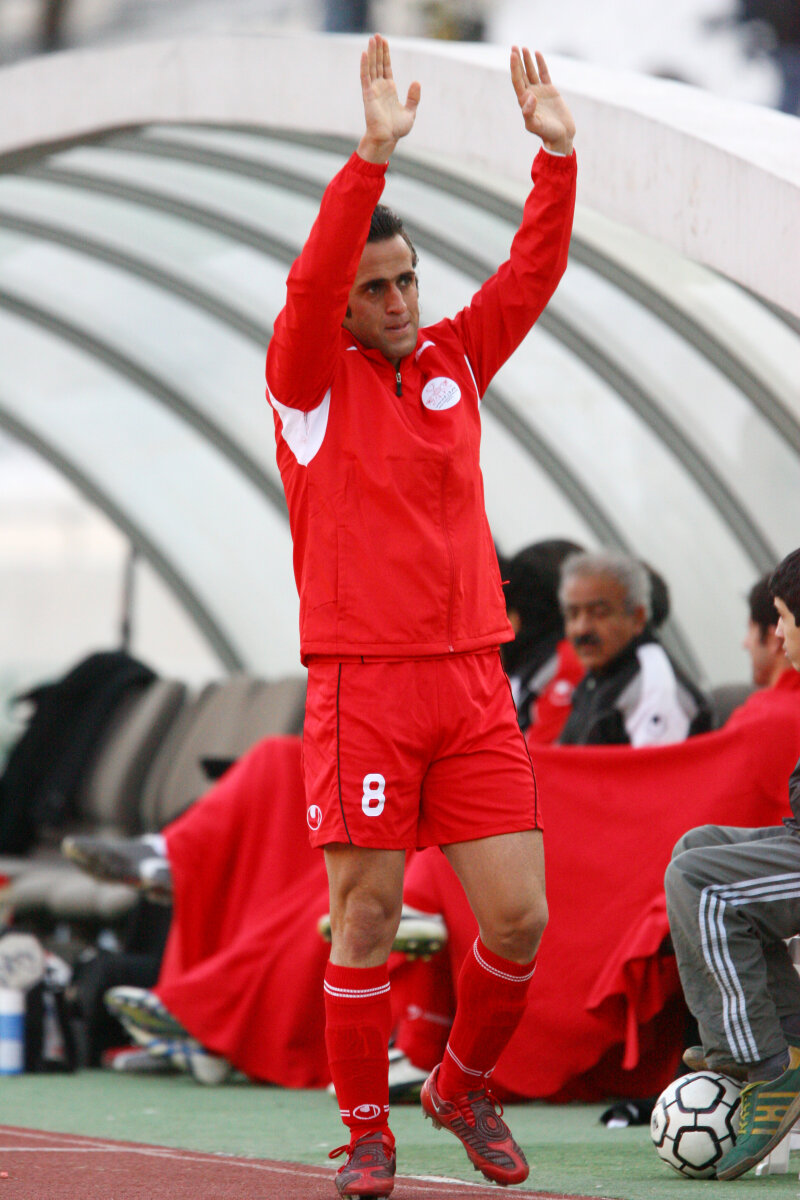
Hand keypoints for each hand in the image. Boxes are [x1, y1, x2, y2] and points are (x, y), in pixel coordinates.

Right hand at [357, 35, 420, 163]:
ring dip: (371, 53)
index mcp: (389, 90)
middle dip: (378, 49)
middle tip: (377, 35)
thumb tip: (417, 82)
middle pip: (378, 64)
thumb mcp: (410, 112)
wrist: (387, 139)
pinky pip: (365, 77)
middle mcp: (380, 88)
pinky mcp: (368, 95)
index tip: (384, 42)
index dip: (385, 54)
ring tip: (372, 39)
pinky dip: (365, 66)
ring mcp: (373, 90)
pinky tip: (364, 54)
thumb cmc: (397, 129)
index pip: (386, 67)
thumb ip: (414, 98)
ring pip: (371, 67)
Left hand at [511, 47, 574, 155]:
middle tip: (514, 47)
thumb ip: (529, 113)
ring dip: (527, 61)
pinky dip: (540, 64)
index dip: (514, 67)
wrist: (561, 136)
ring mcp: (540, 92)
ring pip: (532, 72)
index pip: (517, 81)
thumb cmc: (547, 133)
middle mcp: (530, 95)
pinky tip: (537, 54)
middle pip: (521, 74)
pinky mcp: (550, 91)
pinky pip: (544, 74)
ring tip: (523, 48)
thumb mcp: (536, 125)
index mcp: (524, 102)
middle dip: (517, 61)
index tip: (513, 54)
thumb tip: (529, 96)